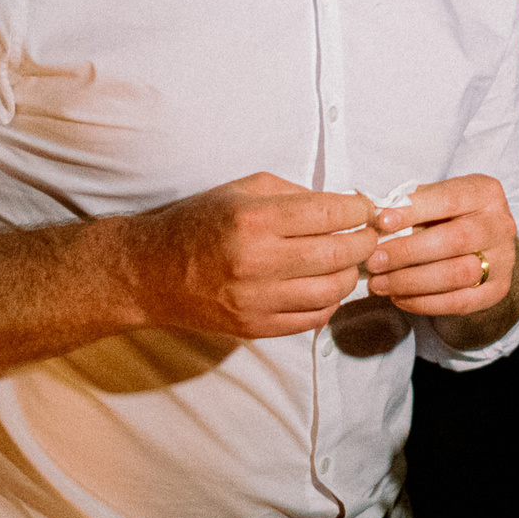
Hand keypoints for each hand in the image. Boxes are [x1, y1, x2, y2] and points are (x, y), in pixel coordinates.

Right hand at [124, 172, 378, 338]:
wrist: (151, 272)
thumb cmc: (200, 223)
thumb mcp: (244, 190)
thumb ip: (297, 193)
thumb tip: (348, 203)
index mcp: (255, 219)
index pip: (331, 212)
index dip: (360, 209)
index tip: (367, 208)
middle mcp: (257, 261)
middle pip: (341, 253)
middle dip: (365, 241)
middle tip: (368, 234)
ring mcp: (256, 300)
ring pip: (334, 289)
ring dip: (351, 272)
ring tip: (346, 260)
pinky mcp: (255, 327)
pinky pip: (314, 317)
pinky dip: (329, 301)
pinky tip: (323, 285)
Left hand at [364, 173, 518, 315]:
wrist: (484, 243)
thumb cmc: (449, 215)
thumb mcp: (435, 199)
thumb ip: (409, 205)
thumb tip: (371, 217)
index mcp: (485, 193)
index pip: (449, 200)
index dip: (414, 211)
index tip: (381, 221)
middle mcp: (501, 225)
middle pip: (456, 240)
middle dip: (408, 252)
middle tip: (373, 261)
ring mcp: (504, 260)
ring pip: (458, 274)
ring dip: (412, 281)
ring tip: (379, 284)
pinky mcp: (497, 290)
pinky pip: (460, 302)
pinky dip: (424, 303)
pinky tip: (398, 298)